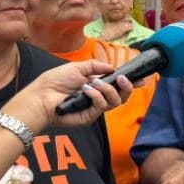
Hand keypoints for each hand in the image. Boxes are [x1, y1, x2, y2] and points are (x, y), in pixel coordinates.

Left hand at [4, 59, 132, 130]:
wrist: (41, 97)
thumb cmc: (54, 82)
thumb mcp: (78, 67)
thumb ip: (96, 66)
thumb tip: (112, 67)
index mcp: (96, 85)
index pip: (118, 85)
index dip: (131, 83)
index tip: (142, 78)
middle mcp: (98, 97)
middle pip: (122, 96)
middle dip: (127, 87)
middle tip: (124, 79)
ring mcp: (94, 108)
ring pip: (115, 102)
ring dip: (108, 90)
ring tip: (94, 84)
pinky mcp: (90, 117)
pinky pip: (102, 106)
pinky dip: (97, 96)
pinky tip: (86, 90)